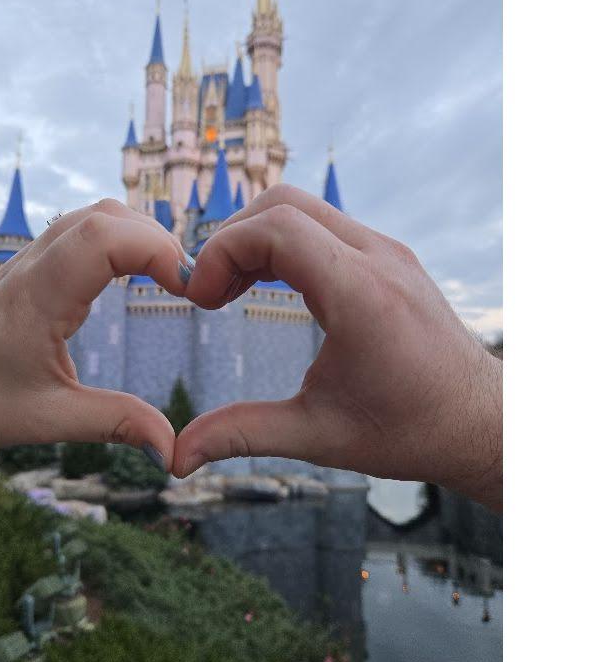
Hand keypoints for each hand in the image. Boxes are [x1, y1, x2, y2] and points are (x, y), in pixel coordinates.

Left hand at [0, 199, 192, 470]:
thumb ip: (115, 425)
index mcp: (37, 297)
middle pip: (105, 216)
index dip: (155, 249)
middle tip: (189, 287)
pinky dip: (121, 237)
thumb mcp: (51, 418)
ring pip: (95, 215)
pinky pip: (84, 228)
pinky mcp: (35, 263)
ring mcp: (32, 258)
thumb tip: (172, 450)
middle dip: (158, 241)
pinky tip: (138, 269)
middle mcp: (34, 266)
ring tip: (171, 277)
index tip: (188, 288)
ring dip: (140, 235)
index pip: (101, 238)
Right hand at [175, 185, 501, 511]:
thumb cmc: (410, 431)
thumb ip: (243, 434)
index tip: (201, 300)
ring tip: (231, 291)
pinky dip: (284, 244)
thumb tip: (180, 457)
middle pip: (282, 204)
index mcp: (360, 295)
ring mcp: (387, 252)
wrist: (482, 422)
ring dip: (256, 239)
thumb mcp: (319, 436)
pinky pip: (324, 226)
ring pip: (303, 208)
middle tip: (209, 293)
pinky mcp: (389, 257)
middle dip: (231, 239)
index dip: (222, 253)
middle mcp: (377, 258)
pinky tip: (268, 285)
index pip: (275, 228)